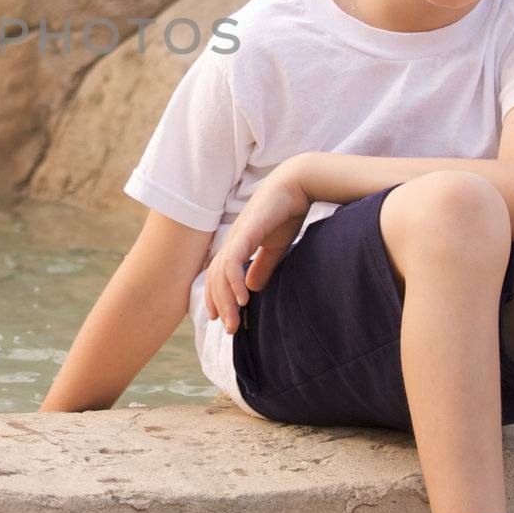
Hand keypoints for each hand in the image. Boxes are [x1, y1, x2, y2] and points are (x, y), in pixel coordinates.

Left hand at [204, 162, 312, 334]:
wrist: (297, 184)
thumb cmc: (286, 212)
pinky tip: (243, 297)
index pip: (219, 275)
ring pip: (222, 272)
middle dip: (220, 305)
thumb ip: (263, 266)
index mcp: (238, 244)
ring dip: (226, 299)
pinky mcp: (247, 230)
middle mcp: (233, 240)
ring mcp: (238, 234)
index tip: (224, 320)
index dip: (218, 297)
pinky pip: (234, 259)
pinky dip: (234, 280)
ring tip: (233, 320)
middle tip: (229, 328)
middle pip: (216, 278)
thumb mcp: (274, 246)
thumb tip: (252, 287)